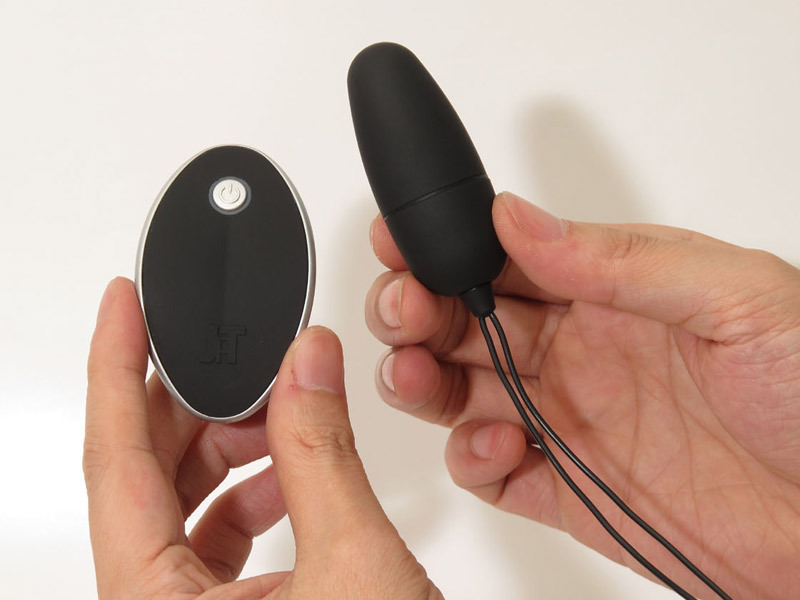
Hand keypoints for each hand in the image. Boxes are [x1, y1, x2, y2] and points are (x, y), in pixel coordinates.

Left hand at [84, 278, 440, 599]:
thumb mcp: (353, 566)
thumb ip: (323, 450)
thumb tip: (308, 360)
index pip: (112, 462)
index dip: (112, 368)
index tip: (119, 306)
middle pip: (144, 480)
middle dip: (193, 407)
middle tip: (233, 356)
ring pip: (181, 510)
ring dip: (230, 452)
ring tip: (279, 416)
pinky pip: (215, 542)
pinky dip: (252, 494)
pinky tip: (291, 474)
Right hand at [366, 192, 799, 598]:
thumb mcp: (736, 296)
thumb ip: (618, 258)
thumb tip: (517, 218)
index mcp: (609, 291)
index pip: (502, 255)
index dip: (443, 245)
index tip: (400, 242)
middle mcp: (578, 350)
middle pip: (463, 319)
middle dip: (415, 308)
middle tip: (404, 309)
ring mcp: (568, 418)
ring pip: (459, 391)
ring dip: (418, 379)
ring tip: (415, 373)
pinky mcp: (568, 487)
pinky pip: (493, 473)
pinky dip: (471, 461)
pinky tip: (494, 446)